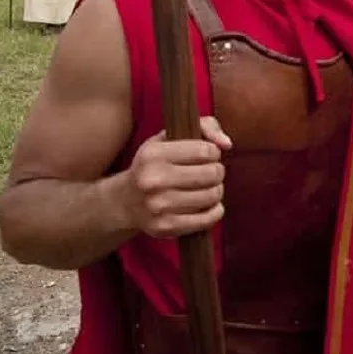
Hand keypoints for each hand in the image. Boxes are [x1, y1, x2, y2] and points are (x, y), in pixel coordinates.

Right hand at [115, 116, 231, 237]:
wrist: (126, 202)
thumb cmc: (156, 165)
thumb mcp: (171, 136)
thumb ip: (205, 126)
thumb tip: (226, 144)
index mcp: (153, 154)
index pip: (206, 150)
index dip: (213, 152)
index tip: (206, 156)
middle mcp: (152, 180)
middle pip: (212, 173)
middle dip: (216, 172)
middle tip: (207, 173)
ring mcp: (158, 206)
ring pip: (212, 195)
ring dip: (216, 191)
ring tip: (205, 188)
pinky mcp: (166, 227)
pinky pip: (208, 218)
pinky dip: (215, 211)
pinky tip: (207, 205)